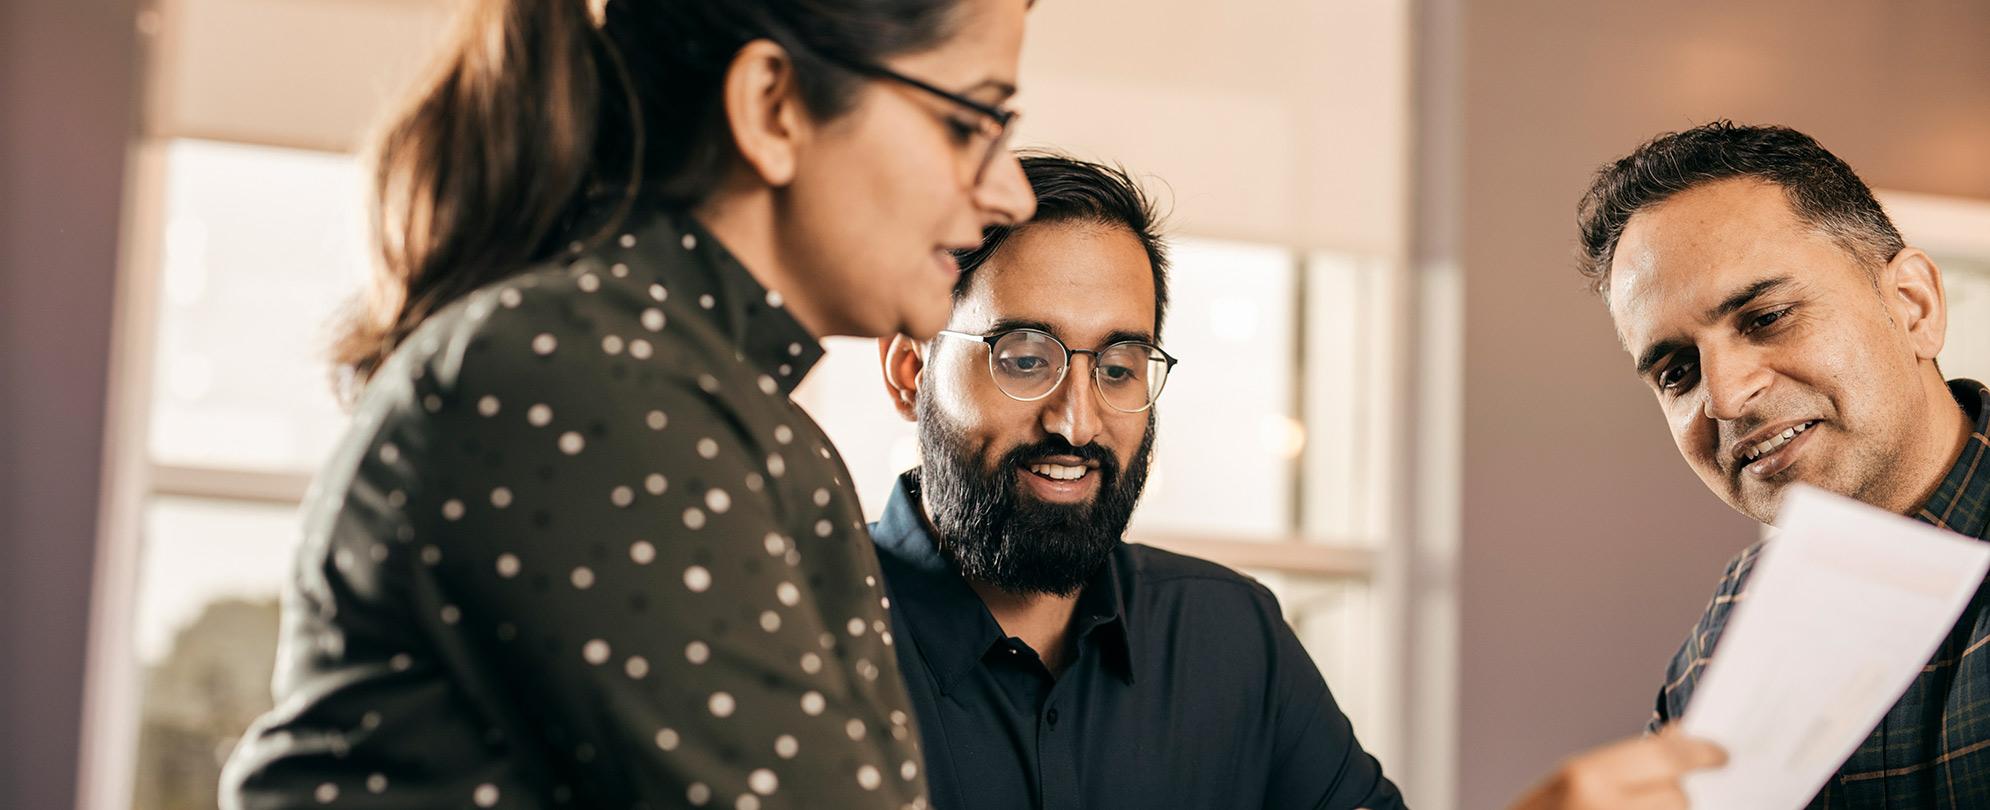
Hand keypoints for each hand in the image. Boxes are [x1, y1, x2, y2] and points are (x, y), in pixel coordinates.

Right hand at [1507, 727, 1726, 809]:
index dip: (1702, 753)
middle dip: (1677, 794)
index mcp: (1587, 778)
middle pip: (1678, 796)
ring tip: (1637, 806)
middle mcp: (1606, 808)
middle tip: (1662, 794)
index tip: (1720, 754)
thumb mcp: (1572, 780)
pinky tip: (1638, 809)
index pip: (1669, 756)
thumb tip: (1678, 740)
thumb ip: (1624, 762)